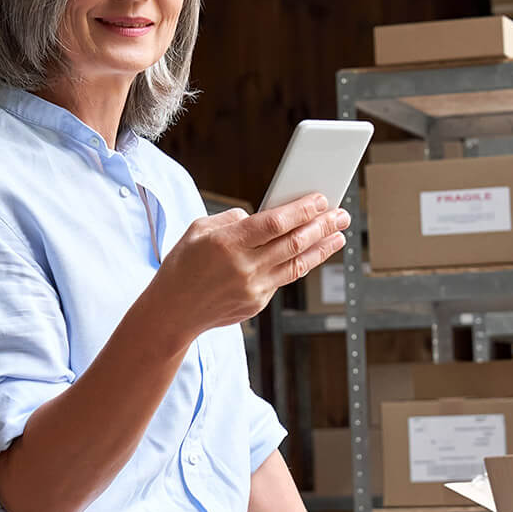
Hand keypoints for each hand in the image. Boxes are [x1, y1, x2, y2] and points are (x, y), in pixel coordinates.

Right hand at [149, 193, 349, 342]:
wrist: (172, 312)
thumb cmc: (182, 266)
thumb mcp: (198, 230)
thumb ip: (232, 219)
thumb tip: (260, 217)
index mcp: (228, 243)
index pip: (276, 222)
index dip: (303, 210)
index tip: (321, 199)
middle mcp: (245, 266)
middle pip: (294, 242)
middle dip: (322, 225)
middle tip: (341, 214)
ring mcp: (253, 288)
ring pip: (297, 264)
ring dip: (322, 247)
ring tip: (339, 235)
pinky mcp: (257, 303)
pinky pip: (283, 279)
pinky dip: (299, 264)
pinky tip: (311, 253)